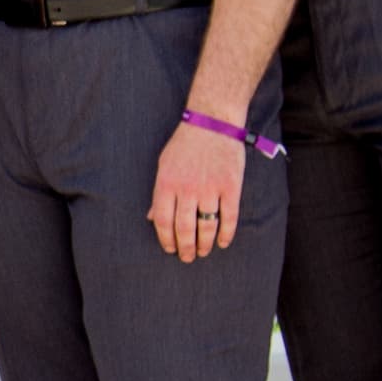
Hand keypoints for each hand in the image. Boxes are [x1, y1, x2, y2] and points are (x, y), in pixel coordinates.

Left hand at [148, 122, 246, 262]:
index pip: (162, 220)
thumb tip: (151, 218)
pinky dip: (227, 234)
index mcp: (166, 183)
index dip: (166, 239)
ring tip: (204, 252)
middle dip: (185, 247)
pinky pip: (229, 217)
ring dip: (205, 244)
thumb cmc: (185, 144)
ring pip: (206, 226)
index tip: (170, 249)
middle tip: (187, 257)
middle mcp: (187, 189)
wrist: (212, 123)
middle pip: (184, 228)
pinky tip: (223, 242)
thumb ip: (160, 193)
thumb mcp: (164, 165)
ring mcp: (210, 188)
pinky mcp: (231, 186)